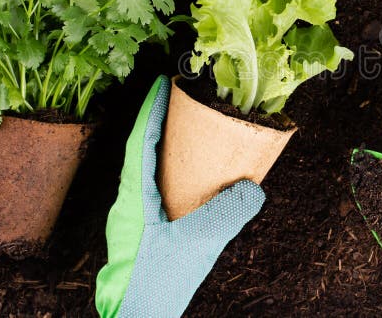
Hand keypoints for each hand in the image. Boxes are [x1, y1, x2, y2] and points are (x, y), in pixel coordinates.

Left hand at [95, 76, 264, 317]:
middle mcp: (128, 202)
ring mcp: (132, 216)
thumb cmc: (156, 284)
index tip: (162, 85)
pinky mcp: (141, 230)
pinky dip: (167, 169)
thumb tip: (253, 188)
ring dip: (160, 144)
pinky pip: (152, 186)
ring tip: (184, 130)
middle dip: (157, 121)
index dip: (152, 112)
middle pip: (139, 149)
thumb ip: (225, 215)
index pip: (141, 143)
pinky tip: (187, 177)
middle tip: (177, 100)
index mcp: (134, 198)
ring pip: (144, 168)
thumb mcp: (196, 247)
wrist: (138, 316)